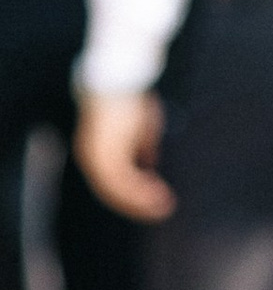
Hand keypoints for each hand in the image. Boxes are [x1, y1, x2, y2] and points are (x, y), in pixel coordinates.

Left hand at [78, 91, 173, 222]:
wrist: (118, 79)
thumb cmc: (130, 97)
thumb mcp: (140, 125)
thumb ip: (143, 146)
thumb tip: (150, 164)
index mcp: (96, 151)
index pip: (112, 180)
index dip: (134, 191)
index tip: (155, 197)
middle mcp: (91, 158)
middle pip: (112, 191)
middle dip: (138, 203)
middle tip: (161, 210)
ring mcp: (96, 159)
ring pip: (117, 192)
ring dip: (141, 202)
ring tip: (164, 207)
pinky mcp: (104, 157)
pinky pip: (123, 183)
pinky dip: (141, 193)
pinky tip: (158, 195)